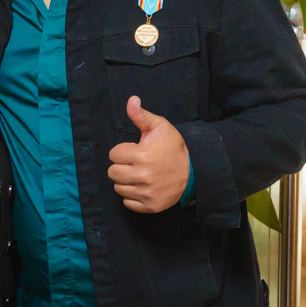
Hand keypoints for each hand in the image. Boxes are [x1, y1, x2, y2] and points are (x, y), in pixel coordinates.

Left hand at [107, 96, 189, 212]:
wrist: (193, 169)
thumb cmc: (173, 146)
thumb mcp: (159, 126)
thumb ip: (141, 115)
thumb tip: (131, 100)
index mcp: (141, 155)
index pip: (113, 155)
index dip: (122, 151)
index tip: (134, 150)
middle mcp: (142, 176)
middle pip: (112, 173)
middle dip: (121, 166)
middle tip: (135, 163)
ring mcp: (146, 192)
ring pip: (118, 188)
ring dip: (125, 181)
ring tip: (138, 174)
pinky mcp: (150, 206)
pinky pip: (127, 203)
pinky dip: (132, 196)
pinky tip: (142, 187)